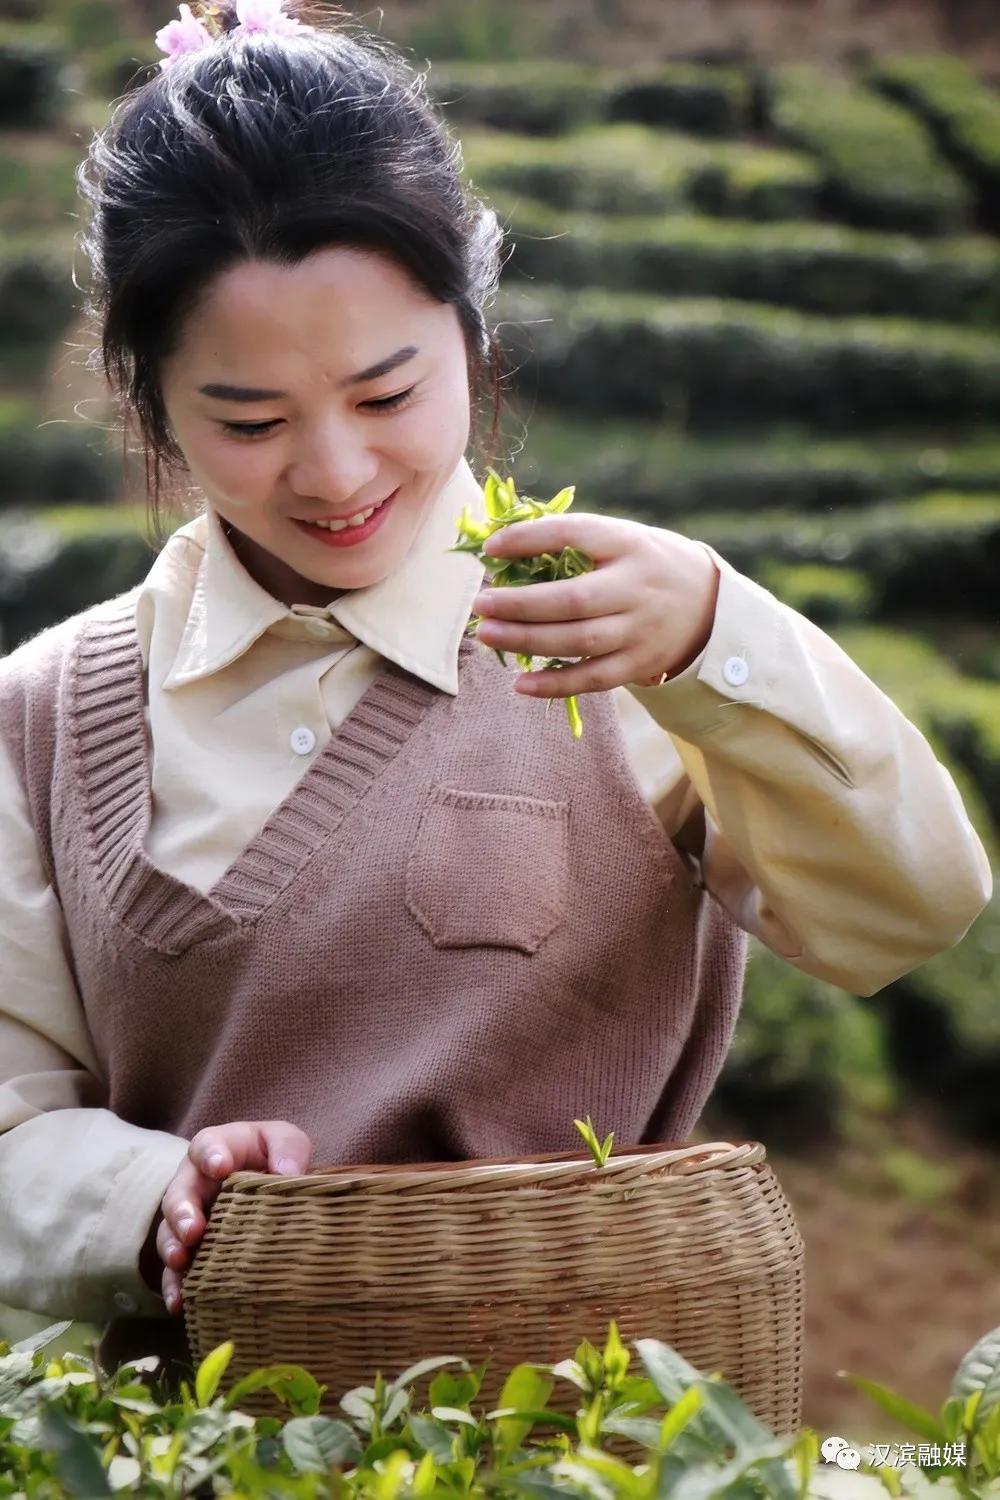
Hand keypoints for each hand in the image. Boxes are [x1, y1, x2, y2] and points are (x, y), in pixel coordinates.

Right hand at [141, 1120, 312, 1316]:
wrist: (273, 1183)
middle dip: (183, 1211)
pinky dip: (174, 1285)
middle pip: (180, 1192)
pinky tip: (179, 1302)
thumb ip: (288, 1149)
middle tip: (193, 1229)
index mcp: (220, 1149)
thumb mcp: (285, 1141)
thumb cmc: (276, 1156)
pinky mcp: (191, 1249)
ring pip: (170, 1231)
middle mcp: (196, 1182)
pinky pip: (175, 1269)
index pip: (207, 1145)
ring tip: (181, 1261)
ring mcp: (191, 1217)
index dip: (210, 1154)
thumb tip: (288, 1173)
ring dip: (173, 1247)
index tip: (220, 1167)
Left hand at [471, 514, 720, 696]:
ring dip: (527, 640)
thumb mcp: (621, 539)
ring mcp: (639, 629)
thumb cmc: (643, 564)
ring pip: (578, 641)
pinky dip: (554, 685)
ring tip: (487, 634)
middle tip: (481, 603)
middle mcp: (636, 586)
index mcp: (627, 543)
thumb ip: (572, 542)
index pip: (574, 534)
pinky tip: (519, 684)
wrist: (708, 604)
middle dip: (520, 604)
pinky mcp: (639, 664)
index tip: (491, 548)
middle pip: (573, 600)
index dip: (529, 539)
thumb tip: (500, 546)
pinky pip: (592, 679)